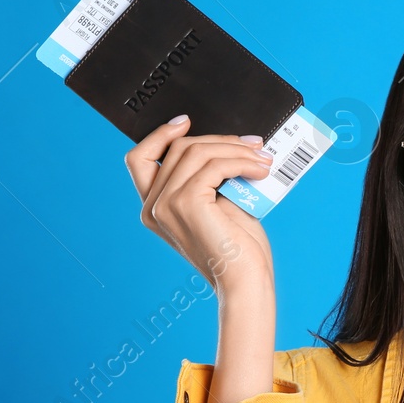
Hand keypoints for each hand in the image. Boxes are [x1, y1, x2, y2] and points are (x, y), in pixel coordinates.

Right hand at [124, 115, 275, 293]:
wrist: (245, 281)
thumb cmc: (238, 250)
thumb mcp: (218, 205)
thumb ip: (210, 178)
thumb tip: (227, 143)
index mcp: (154, 208)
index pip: (139, 159)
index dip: (159, 135)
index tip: (186, 121)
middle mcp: (153, 206)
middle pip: (178, 148)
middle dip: (220, 140)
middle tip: (254, 145)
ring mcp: (166, 204)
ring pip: (197, 152)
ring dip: (236, 149)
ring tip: (263, 158)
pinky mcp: (186, 203)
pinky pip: (214, 165)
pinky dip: (241, 161)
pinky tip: (260, 169)